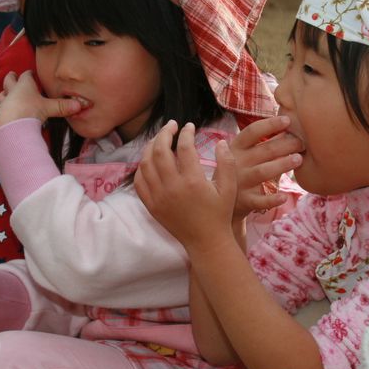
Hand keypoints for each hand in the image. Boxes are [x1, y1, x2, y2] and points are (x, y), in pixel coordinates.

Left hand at [0, 72, 80, 131]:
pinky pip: (0, 108)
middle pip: (9, 80)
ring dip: (4, 93)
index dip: (29, 74)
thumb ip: (62, 107)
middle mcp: (12, 91)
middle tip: (12, 75)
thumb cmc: (30, 111)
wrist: (11, 126)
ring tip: (6, 94)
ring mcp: (4, 102)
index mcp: (25, 85)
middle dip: (11, 77)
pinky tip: (6, 112)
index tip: (31, 73)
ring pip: (1, 93)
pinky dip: (3, 108)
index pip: (26, 75)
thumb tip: (80, 105)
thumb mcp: (49, 108)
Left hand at [136, 121, 235, 250]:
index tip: (189, 126)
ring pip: (146, 164)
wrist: (206, 242)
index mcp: (193, 181)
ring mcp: (159, 197)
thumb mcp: (230, 188)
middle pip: (160, 151)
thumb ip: (226, 163)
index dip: (186, 132)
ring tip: (160, 140)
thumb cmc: (220, 214)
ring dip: (151, 147)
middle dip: (164, 133)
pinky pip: (139, 181)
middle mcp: (173, 187)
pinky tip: (150, 161)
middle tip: (171, 126)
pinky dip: (142, 167)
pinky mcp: (151, 206)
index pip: (184, 147)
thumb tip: (220, 141)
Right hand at [229, 115, 302, 219]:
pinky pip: (260, 201)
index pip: (252, 131)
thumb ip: (264, 142)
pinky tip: (284, 196)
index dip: (270, 125)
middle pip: (264, 150)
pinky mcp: (245, 201)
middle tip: (302, 143)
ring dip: (282, 164)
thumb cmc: (241, 171)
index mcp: (236, 147)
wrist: (222, 200)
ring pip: (263, 172)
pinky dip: (272, 199)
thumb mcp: (246, 154)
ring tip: (299, 159)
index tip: (288, 120)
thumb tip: (289, 124)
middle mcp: (237, 163)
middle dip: (285, 145)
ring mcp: (240, 182)